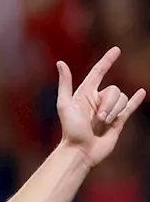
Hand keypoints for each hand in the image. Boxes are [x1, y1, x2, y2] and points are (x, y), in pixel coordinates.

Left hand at [55, 47, 146, 166]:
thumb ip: (65, 83)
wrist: (81, 152)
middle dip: (109, 103)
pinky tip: (141, 93)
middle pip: (114, 90)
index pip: (98, 72)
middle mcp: (97, 100)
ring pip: (122, 99)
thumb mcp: (65, 104)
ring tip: (103, 124)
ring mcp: (108, 110)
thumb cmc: (70, 130)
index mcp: (84, 94)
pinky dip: (136, 100)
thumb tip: (61, 62)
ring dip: (115, 111)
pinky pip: (130, 106)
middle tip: (98, 119)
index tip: (117, 50)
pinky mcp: (117, 121)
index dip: (107, 61)